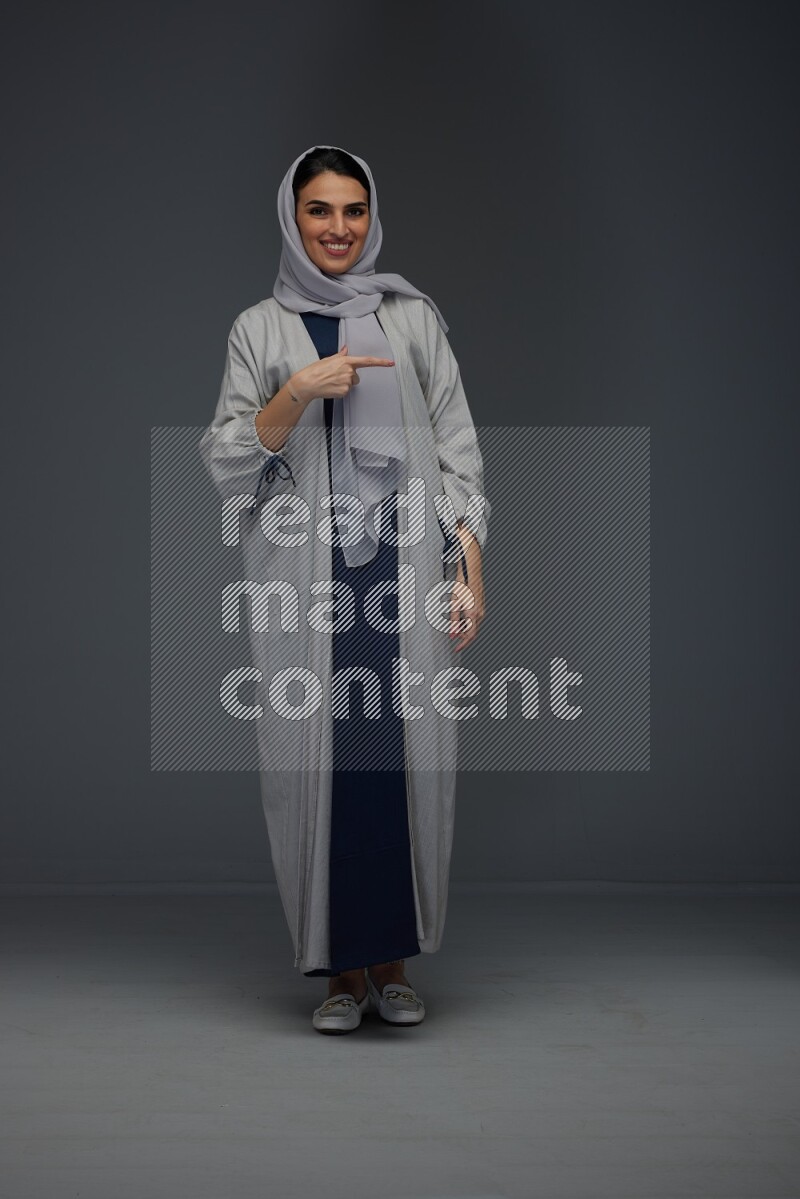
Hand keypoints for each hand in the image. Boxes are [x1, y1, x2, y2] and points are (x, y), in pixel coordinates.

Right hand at [290, 343, 394, 403]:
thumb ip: (340, 356)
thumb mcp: (329, 359)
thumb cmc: (316, 370)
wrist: (308, 383)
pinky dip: (340, 390)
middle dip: (349, 377)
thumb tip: (346, 349)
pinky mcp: (344, 391)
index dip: (380, 362)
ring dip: (344, 384)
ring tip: (331, 382)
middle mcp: (349, 371)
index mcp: (346, 361)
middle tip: (335, 377)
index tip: (390, 363)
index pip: (367, 361)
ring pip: (351, 384)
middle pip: (356, 376)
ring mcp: (347, 382)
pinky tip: (331, 388)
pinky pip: (346, 391)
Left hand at [448, 534, 485, 651]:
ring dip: (466, 631)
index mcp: (473, 614)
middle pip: (473, 633)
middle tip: (454, 639)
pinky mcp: (482, 607)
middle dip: (463, 638)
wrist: (472, 572)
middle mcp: (480, 613)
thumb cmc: (463, 584)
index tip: (457, 649)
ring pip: (475, 627)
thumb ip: (454, 620)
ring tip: (456, 628)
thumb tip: (452, 633)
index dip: (463, 644)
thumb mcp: (454, 603)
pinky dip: (469, 624)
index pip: (470, 636)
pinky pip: (476, 620)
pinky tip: (462, 621)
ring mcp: (482, 610)